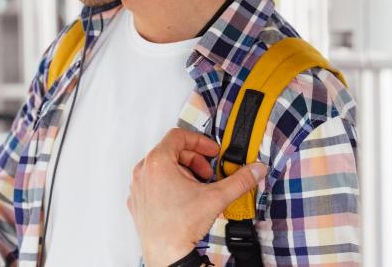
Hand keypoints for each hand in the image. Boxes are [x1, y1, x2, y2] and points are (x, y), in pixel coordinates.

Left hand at [127, 128, 265, 266]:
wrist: (166, 254)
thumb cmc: (181, 226)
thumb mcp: (216, 197)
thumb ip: (239, 180)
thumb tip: (255, 169)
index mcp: (158, 162)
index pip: (178, 136)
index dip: (199, 141)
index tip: (212, 152)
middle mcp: (143, 171)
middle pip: (171, 151)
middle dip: (194, 160)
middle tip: (208, 175)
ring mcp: (138, 186)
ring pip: (162, 168)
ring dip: (183, 172)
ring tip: (197, 189)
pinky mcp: (137, 200)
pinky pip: (153, 183)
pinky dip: (169, 185)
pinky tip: (183, 200)